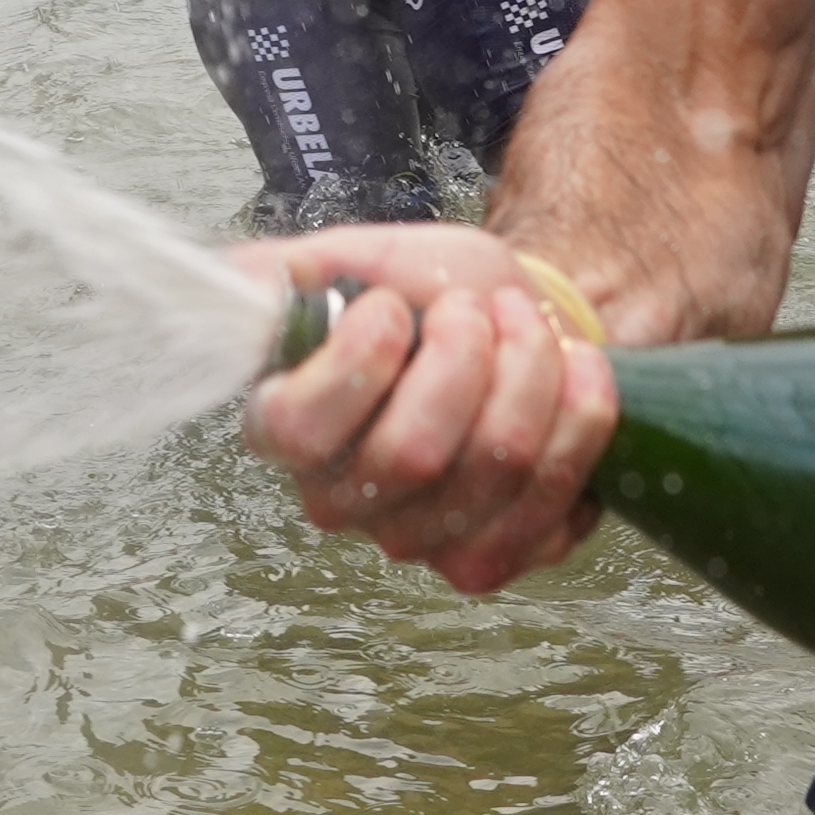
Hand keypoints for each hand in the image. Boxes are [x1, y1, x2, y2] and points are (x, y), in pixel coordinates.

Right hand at [238, 228, 619, 595]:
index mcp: (289, 429)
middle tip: (480, 308)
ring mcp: (420, 541)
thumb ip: (294, 270)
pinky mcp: (497, 555)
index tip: (394, 306)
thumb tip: (233, 284)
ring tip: (530, 323)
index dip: (358, 362)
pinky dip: (581, 419)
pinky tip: (576, 372)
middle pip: (413, 450)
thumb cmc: (434, 295)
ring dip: (533, 372)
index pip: (298, 427)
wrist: (522, 323)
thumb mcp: (363, 259)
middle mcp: (345, 500)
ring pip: (495, 468)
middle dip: (468, 356)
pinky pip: (552, 503)